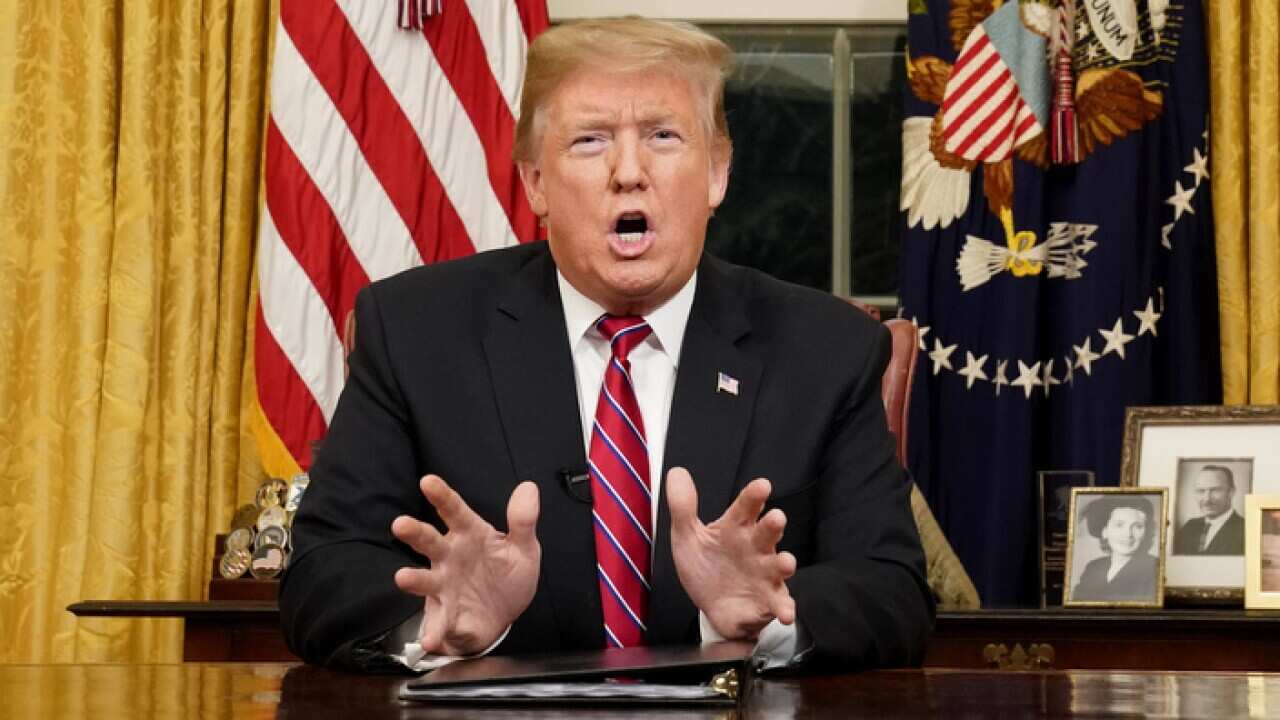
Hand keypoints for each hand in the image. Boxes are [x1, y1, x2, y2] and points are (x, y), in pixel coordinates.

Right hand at [391, 475, 540, 655]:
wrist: (504, 614)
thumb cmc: (507, 573)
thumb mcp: (523, 547)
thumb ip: (523, 520)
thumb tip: (529, 488)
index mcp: (469, 535)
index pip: (454, 511)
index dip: (442, 495)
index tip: (428, 481)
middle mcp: (449, 558)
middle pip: (429, 541)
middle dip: (415, 532)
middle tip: (400, 524)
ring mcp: (444, 587)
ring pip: (424, 581)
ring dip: (413, 579)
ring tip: (403, 577)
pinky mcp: (446, 616)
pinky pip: (438, 624)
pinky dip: (433, 632)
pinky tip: (431, 639)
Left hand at [666, 467, 796, 639]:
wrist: (711, 606)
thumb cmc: (706, 566)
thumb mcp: (687, 536)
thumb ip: (683, 506)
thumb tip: (676, 473)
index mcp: (736, 528)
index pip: (746, 507)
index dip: (754, 496)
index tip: (762, 485)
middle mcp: (755, 548)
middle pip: (767, 532)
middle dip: (774, 525)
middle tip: (776, 518)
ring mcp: (765, 574)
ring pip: (779, 565)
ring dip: (785, 563)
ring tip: (786, 563)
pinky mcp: (768, 600)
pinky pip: (780, 604)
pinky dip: (785, 608)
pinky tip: (786, 613)